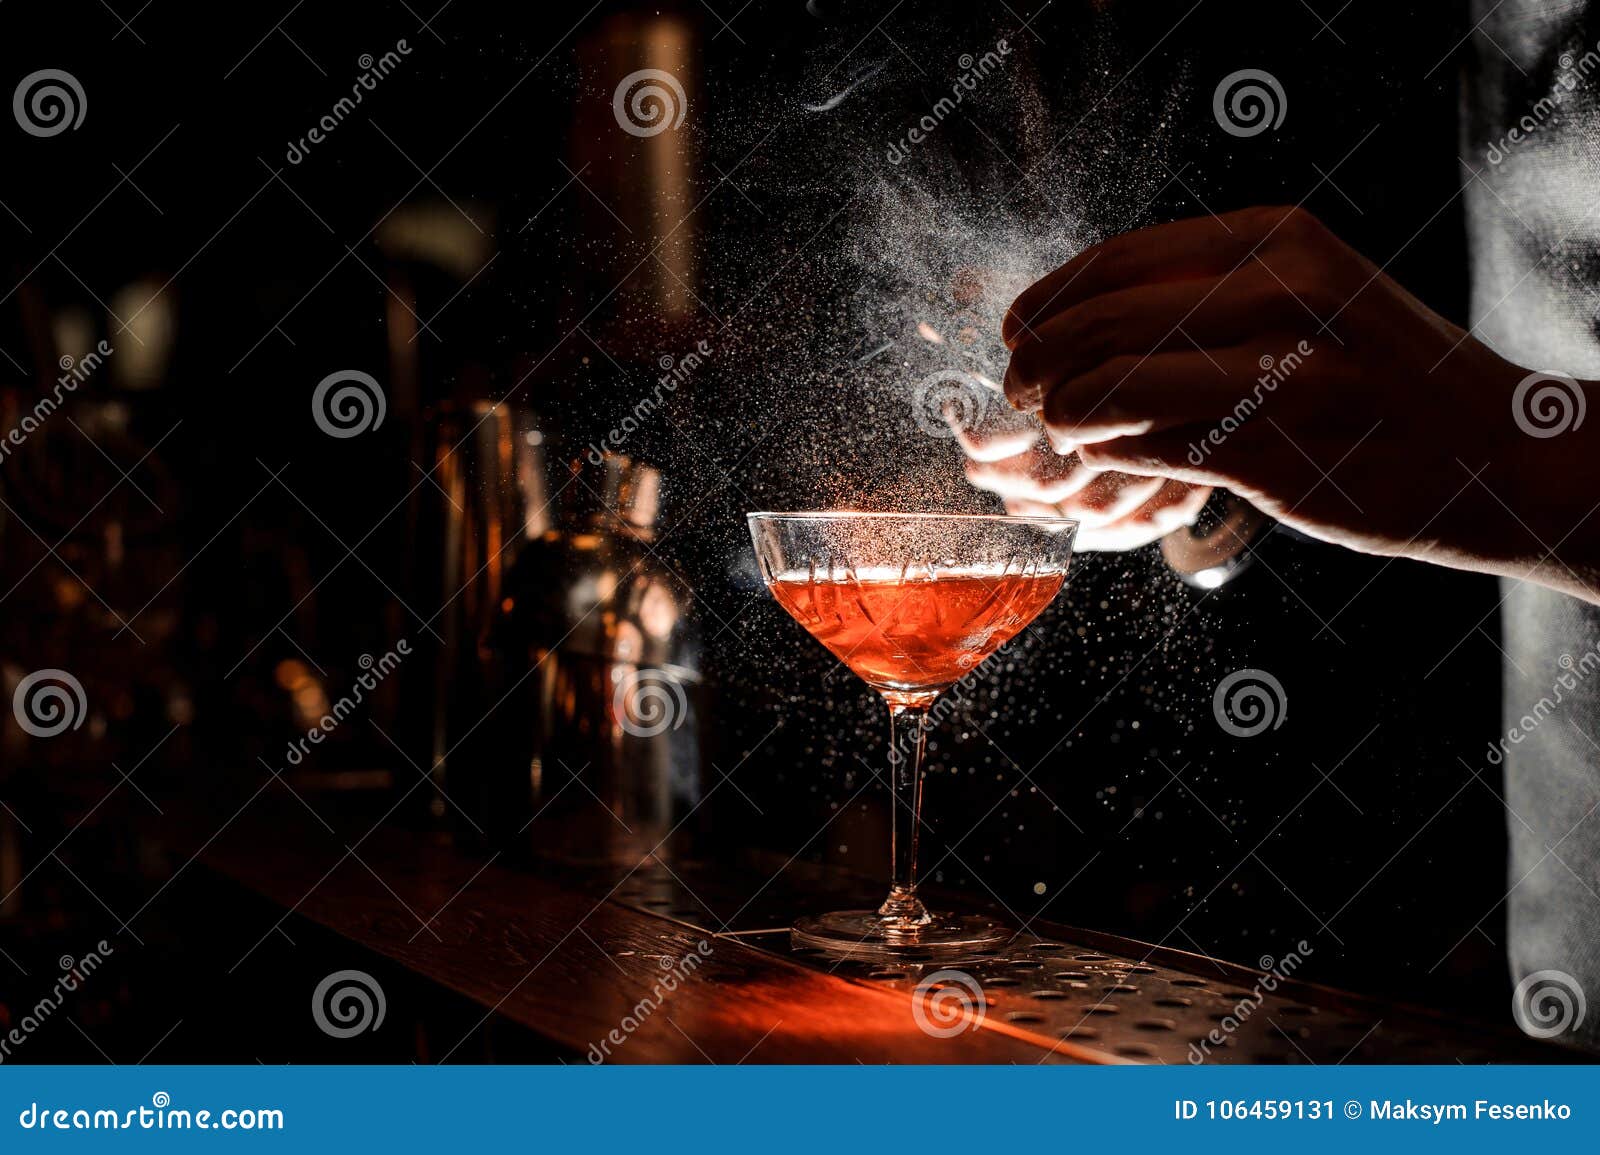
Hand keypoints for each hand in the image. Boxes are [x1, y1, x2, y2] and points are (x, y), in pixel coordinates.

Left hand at [1001, 205, 1599, 601]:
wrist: (1498, 451)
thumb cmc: (1383, 372)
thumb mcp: (1312, 287)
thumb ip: (1209, 289)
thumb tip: (1076, 312)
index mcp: (1277, 239)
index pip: (1115, 261)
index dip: (1046, 301)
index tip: (1017, 331)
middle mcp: (1275, 294)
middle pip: (1098, 324)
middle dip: (1036, 362)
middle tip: (1021, 389)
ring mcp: (1273, 376)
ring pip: (1107, 391)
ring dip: (1063, 415)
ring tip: (1062, 425)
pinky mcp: (1269, 455)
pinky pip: (1145, 452)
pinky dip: (1108, 458)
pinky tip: (1108, 459)